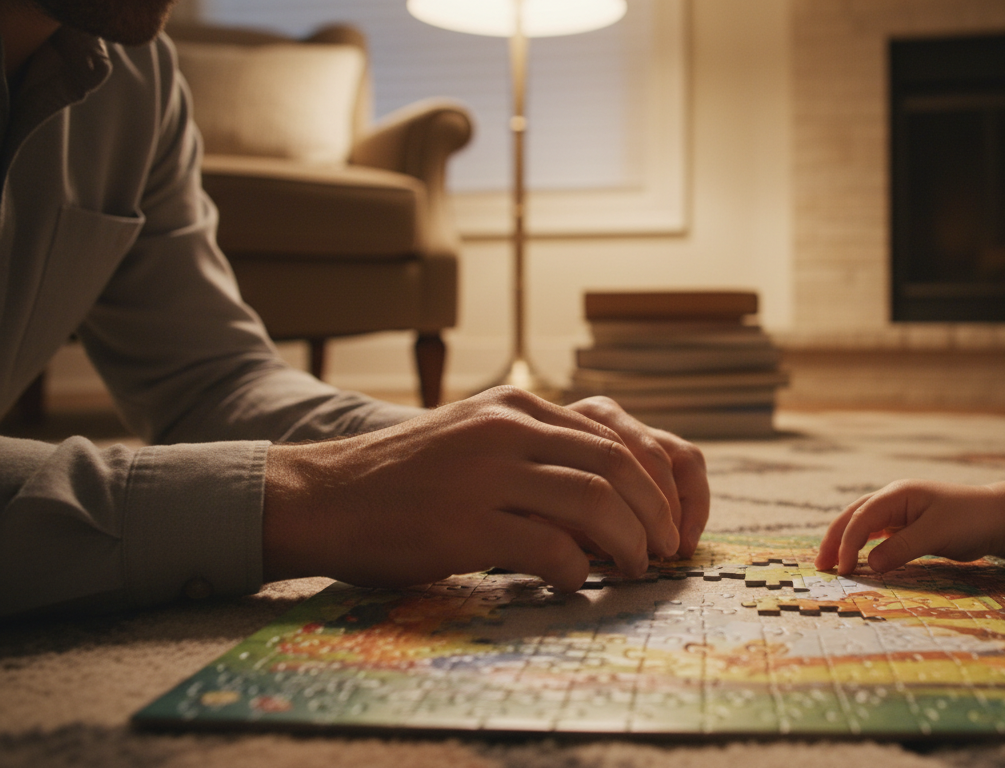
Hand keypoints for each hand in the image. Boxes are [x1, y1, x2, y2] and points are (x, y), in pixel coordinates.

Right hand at [262, 386, 688, 591]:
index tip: (667, 518)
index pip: (613, 437)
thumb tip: (607, 499)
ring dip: (628, 541)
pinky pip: (547, 545)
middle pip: (614, 466)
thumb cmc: (404, 480)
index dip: (654, 483)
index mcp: (516, 406)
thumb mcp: (476, 440)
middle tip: (665, 549)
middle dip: (653, 513)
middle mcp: (507, 428)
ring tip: (636, 568)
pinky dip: (575, 568)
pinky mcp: (464, 522)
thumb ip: (534, 453)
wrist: (322, 495)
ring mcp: (485, 472)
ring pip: (592, 500)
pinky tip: (573, 581)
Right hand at [814, 479, 998, 575]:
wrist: (996, 518)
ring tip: (830, 564)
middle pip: (853, 516)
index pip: (862, 518)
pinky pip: (876, 533)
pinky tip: (856, 559)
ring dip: (845, 542)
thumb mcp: (936, 535)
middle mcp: (893, 499)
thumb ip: (902, 548)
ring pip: (861, 524)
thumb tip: (871, 565)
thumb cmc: (969, 521)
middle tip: (820, 566)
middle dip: (834, 540)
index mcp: (898, 494)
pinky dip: (862, 545)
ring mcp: (899, 510)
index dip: (848, 543)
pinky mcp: (906, 524)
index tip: (844, 569)